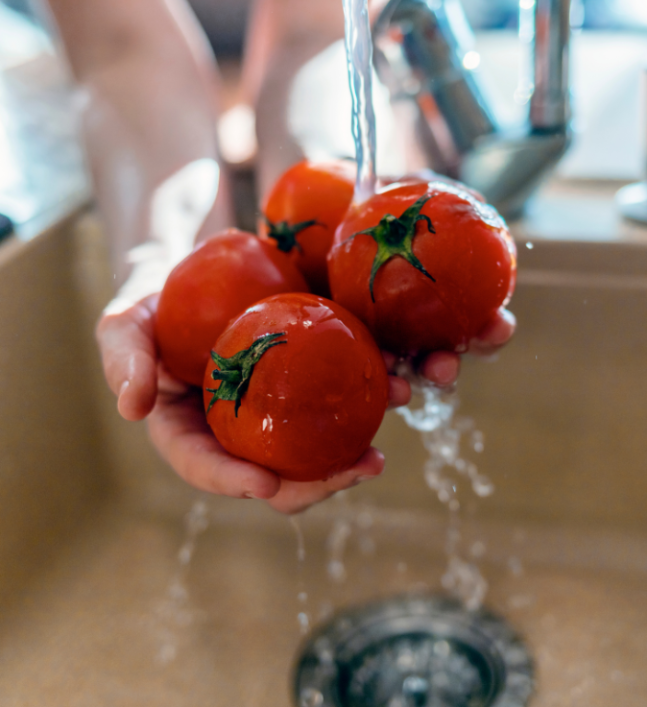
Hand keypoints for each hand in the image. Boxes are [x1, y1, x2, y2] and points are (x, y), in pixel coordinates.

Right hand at [97, 298, 514, 514]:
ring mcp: (294, 400)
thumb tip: (134, 408)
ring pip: (335, 431)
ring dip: (378, 422)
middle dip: (328, 478)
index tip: (270, 486)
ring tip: (407, 397)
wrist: (205, 259)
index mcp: (201, 431)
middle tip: (367, 465)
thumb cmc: (159, 293)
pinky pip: (360, 380)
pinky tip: (421, 361)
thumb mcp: (127, 316)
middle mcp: (253, 427)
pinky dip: (394, 373)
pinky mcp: (327, 366)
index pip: (214, 469)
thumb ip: (125, 355)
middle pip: (289, 470)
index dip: (239, 485)